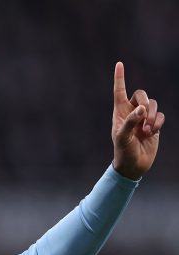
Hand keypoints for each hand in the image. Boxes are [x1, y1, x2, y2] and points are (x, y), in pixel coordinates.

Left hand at [111, 62, 164, 179]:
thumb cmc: (123, 151)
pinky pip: (161, 115)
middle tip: (143, 115)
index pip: (119, 92)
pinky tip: (152, 133)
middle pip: (141, 94)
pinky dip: (158, 122)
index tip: (119, 64)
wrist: (133, 165)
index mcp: (119, 113)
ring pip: (153, 104)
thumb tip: (141, 108)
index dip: (119, 78)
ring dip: (152, 116)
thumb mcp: (122, 137)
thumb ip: (130, 122)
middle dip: (145, 102)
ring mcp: (143, 118)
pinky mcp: (154, 125)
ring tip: (146, 130)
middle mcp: (131, 112)